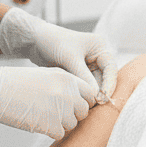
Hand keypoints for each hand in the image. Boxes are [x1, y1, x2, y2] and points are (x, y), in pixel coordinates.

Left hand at [0, 7, 119, 101]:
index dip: (109, 84)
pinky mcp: (77, 74)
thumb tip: (96, 95)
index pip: (111, 69)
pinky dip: (81, 94)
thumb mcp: (70, 57)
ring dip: (89, 94)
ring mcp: (87, 67)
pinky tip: (76, 102)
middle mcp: (96, 57)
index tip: (102, 98)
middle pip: (104, 79)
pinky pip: (83, 87)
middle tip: (92, 106)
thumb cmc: (53, 41)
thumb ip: (83, 76)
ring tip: (83, 105)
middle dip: (99, 92)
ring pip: (94, 86)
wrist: (34, 40)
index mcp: (100, 48)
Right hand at [0, 62, 96, 139]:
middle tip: (55, 113)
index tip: (74, 105)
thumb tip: (77, 99)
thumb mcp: (44, 75)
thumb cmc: (15, 82)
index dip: (83, 100)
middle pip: (84, 110)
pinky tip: (36, 122)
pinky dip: (49, 132)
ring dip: (60, 124)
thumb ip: (64, 86)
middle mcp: (68, 92)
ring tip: (41, 115)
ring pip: (72, 124)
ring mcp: (61, 109)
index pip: (90, 92)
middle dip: (73, 114)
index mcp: (67, 78)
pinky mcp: (51, 125)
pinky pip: (60, 134)